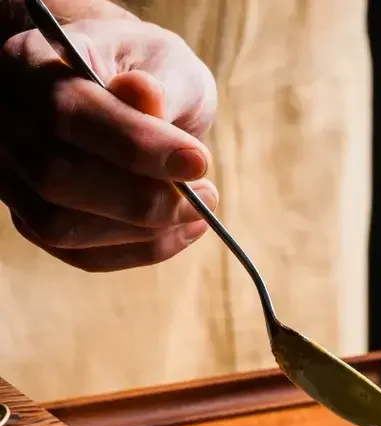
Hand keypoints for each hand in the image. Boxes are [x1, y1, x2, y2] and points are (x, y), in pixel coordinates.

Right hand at [0, 17, 217, 270]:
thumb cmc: (149, 73)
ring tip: (197, 212)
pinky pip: (80, 255)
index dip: (135, 145)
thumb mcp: (167, 60)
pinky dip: (138, 251)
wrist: (129, 95)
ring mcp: (13, 176)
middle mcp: (7, 121)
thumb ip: (160, 81)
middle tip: (205, 194)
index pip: (68, 111)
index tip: (199, 163)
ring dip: (144, 233)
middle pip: (57, 178)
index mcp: (31, 62)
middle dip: (143, 199)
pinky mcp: (34, 219)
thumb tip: (144, 95)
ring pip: (63, 227)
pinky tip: (180, 231)